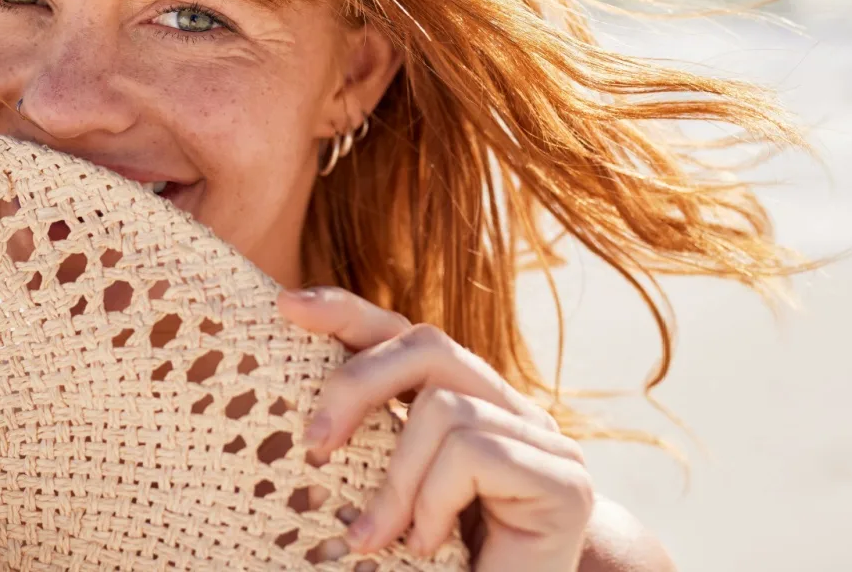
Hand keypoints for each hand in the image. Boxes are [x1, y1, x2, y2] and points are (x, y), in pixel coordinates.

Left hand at [277, 285, 593, 569]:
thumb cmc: (435, 568)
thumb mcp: (384, 495)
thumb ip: (365, 443)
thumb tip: (302, 399)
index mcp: (466, 404)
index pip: (407, 334)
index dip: (348, 312)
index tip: (287, 305)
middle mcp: (510, 411)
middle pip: (427, 345)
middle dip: (357, 386)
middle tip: (313, 446)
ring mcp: (545, 443)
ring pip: (445, 407)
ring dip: (397, 481)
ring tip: (377, 539)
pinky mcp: (564, 481)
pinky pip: (474, 451)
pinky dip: (434, 503)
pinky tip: (428, 547)